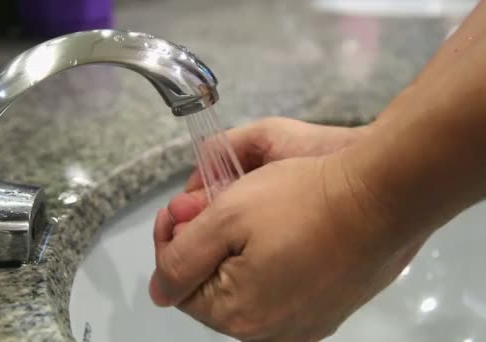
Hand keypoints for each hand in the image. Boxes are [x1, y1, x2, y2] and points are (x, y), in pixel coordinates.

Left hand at [149, 118, 425, 340]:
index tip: (177, 208)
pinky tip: (275, 231)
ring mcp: (302, 325)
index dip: (169, 242)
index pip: (178, 285)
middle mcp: (269, 333)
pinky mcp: (326, 311)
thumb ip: (180, 258)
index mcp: (239, 315)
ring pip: (243, 287)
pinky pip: (277, 289)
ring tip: (242, 212)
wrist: (383, 199)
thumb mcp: (225, 218)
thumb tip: (159, 290)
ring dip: (232, 251)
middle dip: (201, 244)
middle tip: (208, 204)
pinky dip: (264, 261)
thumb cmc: (302, 202)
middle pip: (211, 288)